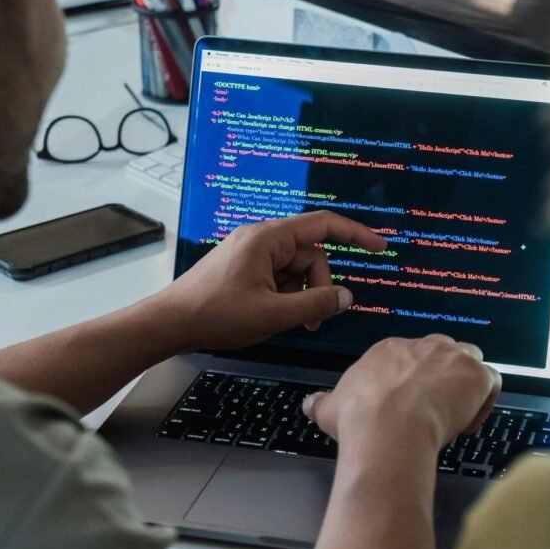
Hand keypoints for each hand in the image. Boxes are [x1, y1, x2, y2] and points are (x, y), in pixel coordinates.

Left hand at [151, 212, 386, 352]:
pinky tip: (275, 316)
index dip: (356, 234)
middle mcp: (261, 238)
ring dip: (302, 294)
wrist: (169, 323)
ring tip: (292, 322)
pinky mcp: (243, 268)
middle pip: (311, 254)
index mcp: (268, 238)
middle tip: (313, 319)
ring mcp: (251, 252)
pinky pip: (278, 276)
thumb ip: (315, 304)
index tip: (380, 247)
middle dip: (319, 286)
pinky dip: (285, 295)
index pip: (323, 224)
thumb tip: (347, 297)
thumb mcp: (273, 314)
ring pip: (295, 269)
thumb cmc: (217, 314)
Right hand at [303, 334, 501, 458]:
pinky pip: (490, 380)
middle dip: (442, 376)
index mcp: (390, 350)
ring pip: (470, 360)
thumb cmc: (360, 419)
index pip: (410, 356)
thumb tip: (308, 403)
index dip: (414, 382)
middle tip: (434, 408)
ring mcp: (452, 357)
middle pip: (442, 352)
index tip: (411, 406)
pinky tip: (470, 422)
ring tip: (456, 414)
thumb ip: (322, 403)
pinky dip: (485, 399)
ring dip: (466, 383)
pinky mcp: (475, 374)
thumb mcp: (331, 408)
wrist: (388, 429)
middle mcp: (423, 346)